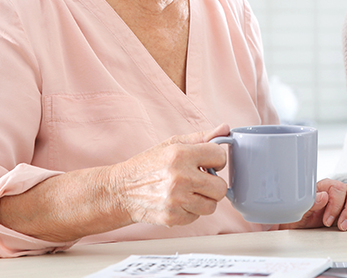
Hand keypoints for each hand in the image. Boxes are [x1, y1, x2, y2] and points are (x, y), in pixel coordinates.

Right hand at [110, 124, 230, 227]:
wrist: (121, 190)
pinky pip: (197, 217)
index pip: (220, 156)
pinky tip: (178, 202)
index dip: (216, 160)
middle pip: (220, 187)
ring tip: (189, 191)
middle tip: (200, 180)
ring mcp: (176, 199)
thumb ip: (201, 137)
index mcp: (180, 154)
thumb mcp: (172, 144)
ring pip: (212, 205)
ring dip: (203, 199)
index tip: (208, 163)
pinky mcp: (172, 217)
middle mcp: (179, 177)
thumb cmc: (148, 165)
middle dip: (213, 184)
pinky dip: (191, 211)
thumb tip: (225, 129)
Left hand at [280, 179, 346, 230]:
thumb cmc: (302, 218)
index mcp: (326, 186)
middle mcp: (342, 190)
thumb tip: (323, 196)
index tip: (327, 221)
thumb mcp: (300, 213)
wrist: (304, 227)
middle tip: (342, 227)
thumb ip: (310, 203)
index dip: (334, 205)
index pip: (338, 188)